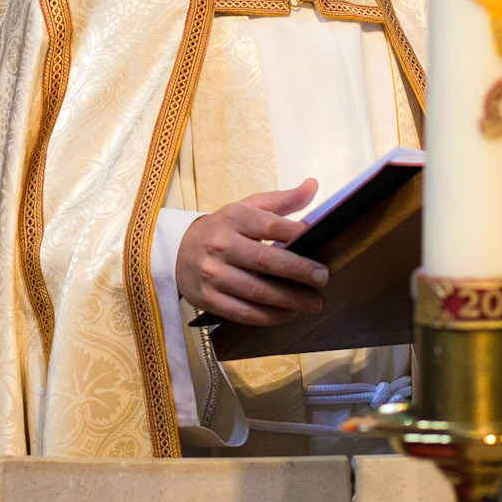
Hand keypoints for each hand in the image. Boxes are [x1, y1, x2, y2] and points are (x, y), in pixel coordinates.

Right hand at [175, 179, 329, 325]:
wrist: (178, 251)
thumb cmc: (222, 229)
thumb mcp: (247, 207)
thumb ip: (282, 200)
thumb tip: (313, 185)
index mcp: (234, 218)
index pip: (270, 225)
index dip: (296, 233)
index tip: (319, 239)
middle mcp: (222, 245)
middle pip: (266, 261)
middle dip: (299, 271)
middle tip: (323, 278)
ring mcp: (214, 274)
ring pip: (258, 291)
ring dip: (291, 300)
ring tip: (314, 302)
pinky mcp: (210, 299)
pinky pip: (245, 312)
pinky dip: (271, 316)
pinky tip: (289, 313)